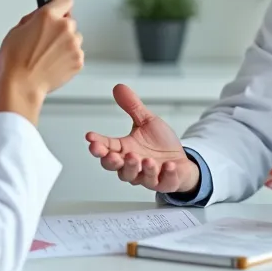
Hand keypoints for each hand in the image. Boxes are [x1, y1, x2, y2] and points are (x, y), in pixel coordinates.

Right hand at [0, 0, 83, 97]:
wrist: (20, 86)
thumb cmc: (14, 62)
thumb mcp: (16, 30)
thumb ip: (34, 19)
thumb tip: (41, 16)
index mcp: (48, 17)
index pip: (65, 0)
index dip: (59, 6)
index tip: (58, 10)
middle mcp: (64, 28)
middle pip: (69, 21)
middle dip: (60, 28)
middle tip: (45, 41)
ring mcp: (73, 44)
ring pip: (74, 38)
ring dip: (65, 44)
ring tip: (47, 56)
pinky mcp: (78, 60)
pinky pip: (76, 54)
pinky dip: (67, 58)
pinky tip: (52, 64)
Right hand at [84, 84, 200, 193]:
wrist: (181, 162)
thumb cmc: (160, 145)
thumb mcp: (147, 122)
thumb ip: (132, 107)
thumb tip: (118, 88)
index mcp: (125, 149)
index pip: (107, 147)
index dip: (98, 144)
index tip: (91, 138)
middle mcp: (132, 165)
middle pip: (115, 167)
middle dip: (112, 162)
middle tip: (112, 155)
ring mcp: (147, 176)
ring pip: (135, 177)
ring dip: (137, 169)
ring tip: (144, 160)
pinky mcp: (165, 182)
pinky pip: (163, 181)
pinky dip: (166, 174)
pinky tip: (168, 166)